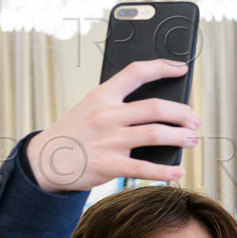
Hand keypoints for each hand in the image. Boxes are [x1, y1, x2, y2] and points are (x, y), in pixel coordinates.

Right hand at [25, 60, 198, 192]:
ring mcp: (109, 140)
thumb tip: (158, 112)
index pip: (135, 72)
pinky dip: (166, 170)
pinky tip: (178, 170)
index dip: (162, 67)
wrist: (42, 161)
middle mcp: (107, 115)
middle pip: (156, 107)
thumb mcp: (89, 109)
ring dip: (180, 137)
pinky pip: (145, 168)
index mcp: (102, 96)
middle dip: (182, 113)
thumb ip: (118, 105)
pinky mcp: (109, 165)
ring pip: (155, 134)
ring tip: (192, 139)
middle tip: (194, 120)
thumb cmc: (73, 134)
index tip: (180, 69)